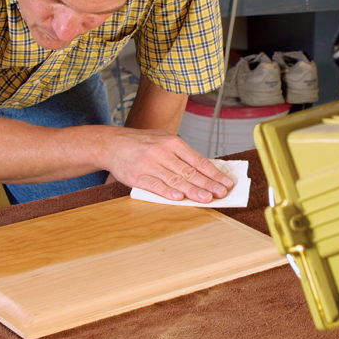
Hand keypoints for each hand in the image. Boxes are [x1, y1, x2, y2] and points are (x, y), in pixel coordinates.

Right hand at [101, 128, 233, 202]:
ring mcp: (150, 164)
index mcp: (172, 142)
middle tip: (222, 193)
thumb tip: (205, 168)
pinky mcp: (137, 176)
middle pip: (189, 171)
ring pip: (175, 180)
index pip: (198, 160)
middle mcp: (162, 152)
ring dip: (193, 191)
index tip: (226, 182)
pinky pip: (155, 186)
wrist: (112, 144)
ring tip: (207, 198)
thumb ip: (182, 154)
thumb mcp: (163, 140)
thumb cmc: (142, 143)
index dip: (213, 173)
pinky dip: (168, 193)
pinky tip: (179, 199)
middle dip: (208, 183)